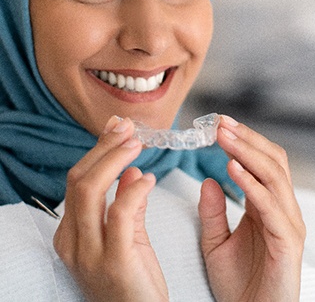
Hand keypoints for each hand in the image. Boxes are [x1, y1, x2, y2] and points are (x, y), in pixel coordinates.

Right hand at [54, 116, 168, 301]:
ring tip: (137, 144)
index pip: (78, 180)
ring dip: (115, 159)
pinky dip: (134, 189)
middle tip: (127, 128)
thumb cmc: (135, 281)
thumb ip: (125, 203)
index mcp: (71, 234)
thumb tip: (130, 170)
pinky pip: (119, 213)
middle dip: (104, 148)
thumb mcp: (126, 237)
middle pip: (80, 179)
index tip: (117, 128)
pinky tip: (149, 179)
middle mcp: (72, 241)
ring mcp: (89, 253)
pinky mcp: (115, 261)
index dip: (98, 150)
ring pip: (91, 189)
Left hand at [199, 115, 304, 301]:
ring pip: (273, 176)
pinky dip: (251, 184)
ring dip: (248, 152)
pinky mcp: (286, 242)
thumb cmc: (238, 285)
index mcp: (265, 207)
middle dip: (246, 139)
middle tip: (221, 123)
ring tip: (224, 137)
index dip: (242, 141)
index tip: (218, 124)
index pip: (261, 163)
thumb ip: (211, 212)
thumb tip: (208, 180)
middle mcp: (281, 210)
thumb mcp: (215, 243)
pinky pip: (270, 205)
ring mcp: (287, 224)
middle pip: (272, 161)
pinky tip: (231, 168)